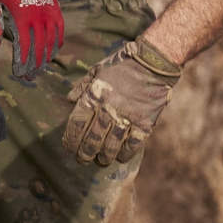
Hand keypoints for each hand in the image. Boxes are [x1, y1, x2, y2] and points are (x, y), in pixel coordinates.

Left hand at [0, 0, 64, 80]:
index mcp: (22, 14)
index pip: (24, 45)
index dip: (22, 61)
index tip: (18, 73)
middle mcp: (39, 14)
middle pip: (40, 46)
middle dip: (34, 64)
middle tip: (29, 77)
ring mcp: (49, 8)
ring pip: (52, 38)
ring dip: (47, 55)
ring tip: (40, 68)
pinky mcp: (53, 2)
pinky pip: (60, 26)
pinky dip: (58, 40)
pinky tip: (54, 49)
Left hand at [61, 39, 184, 165]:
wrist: (154, 61)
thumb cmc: (123, 64)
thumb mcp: (98, 69)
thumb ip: (83, 85)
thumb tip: (69, 99)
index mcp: (94, 96)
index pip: (76, 124)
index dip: (70, 139)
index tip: (68, 147)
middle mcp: (108, 109)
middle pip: (92, 140)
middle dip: (84, 153)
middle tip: (82, 159)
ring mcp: (127, 117)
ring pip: (111, 146)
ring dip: (103, 157)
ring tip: (99, 161)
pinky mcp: (145, 122)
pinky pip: (133, 144)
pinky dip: (126, 154)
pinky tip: (120, 158)